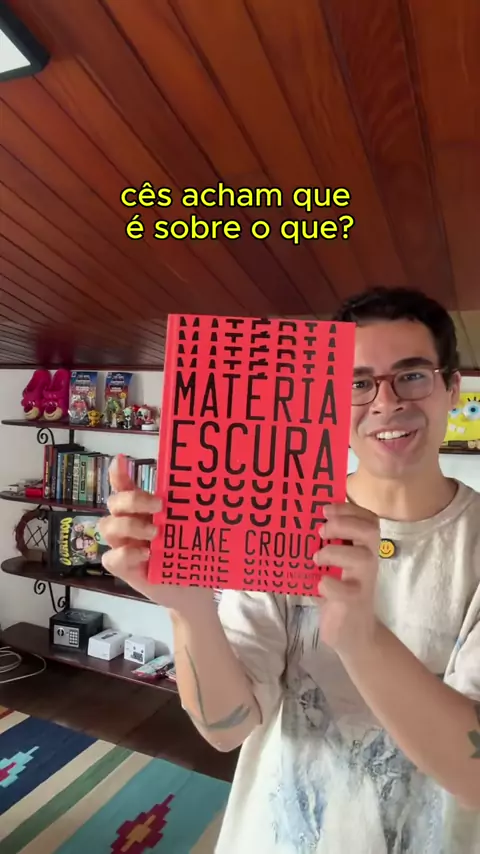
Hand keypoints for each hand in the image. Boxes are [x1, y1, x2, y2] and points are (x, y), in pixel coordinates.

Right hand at [98, 455, 214, 617]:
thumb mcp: (191, 527)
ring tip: (155, 534)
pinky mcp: (124, 569)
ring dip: (130, 526)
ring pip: (108, 526)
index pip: (125, 486)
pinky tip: (145, 554)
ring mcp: (124, 545)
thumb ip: (186, 508)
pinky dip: (126, 554)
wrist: (194, 590)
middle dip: (132, 500)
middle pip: (114, 503)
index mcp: (143, 509)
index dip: (118, 473)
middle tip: (158, 505)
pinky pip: (111, 558)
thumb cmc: (191, 552)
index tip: (121, 460)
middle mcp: (129, 523)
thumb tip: (197, 482)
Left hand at [313, 503, 380, 658]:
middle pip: (370, 531)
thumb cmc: (338, 593)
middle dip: (344, 524)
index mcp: (363, 548)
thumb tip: (294, 524)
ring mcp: (363, 582)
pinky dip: (329, 584)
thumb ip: (324, 547)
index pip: (368, 519)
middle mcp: (368, 561)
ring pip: (362, 557)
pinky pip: (345, 590)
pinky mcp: (354, 603)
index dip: (350, 509)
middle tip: (321, 529)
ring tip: (316, 557)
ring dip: (335, 552)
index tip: (325, 508)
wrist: (352, 633)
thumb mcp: (333, 566)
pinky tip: (319, 584)